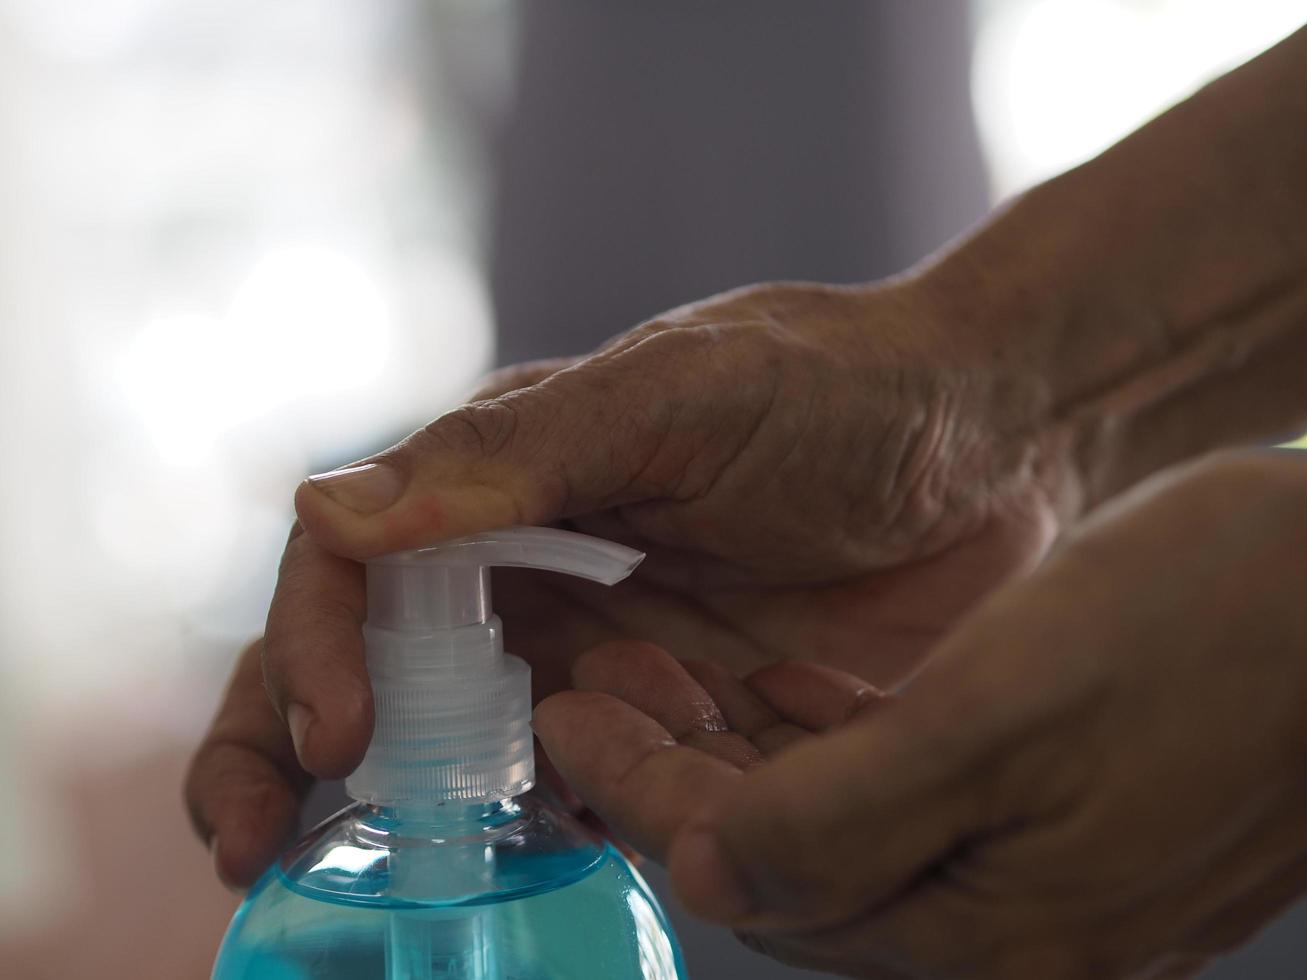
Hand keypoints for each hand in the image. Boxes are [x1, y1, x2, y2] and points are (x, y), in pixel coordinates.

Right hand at [186, 276, 1074, 886]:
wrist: (1014, 441)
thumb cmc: (848, 383)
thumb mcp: (681, 392)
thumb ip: (517, 456)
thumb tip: (329, 509)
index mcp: (510, 471)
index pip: (352, 562)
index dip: (310, 645)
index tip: (332, 738)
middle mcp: (539, 566)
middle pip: (374, 663)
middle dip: (290, 744)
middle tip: (249, 844)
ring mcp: (612, 652)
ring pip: (472, 745)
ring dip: (417, 810)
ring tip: (385, 878)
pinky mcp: (690, 717)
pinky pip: (599, 789)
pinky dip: (566, 824)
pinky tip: (552, 858)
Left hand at [536, 452, 1306, 978]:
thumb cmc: (1202, 630)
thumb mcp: (1004, 714)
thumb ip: (839, 815)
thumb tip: (697, 872)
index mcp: (977, 923)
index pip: (749, 869)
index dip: (638, 792)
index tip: (561, 719)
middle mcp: (1000, 923)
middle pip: (778, 858)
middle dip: (667, 774)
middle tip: (585, 689)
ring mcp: (1034, 873)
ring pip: (828, 820)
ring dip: (733, 752)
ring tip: (658, 673)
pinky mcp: (1059, 814)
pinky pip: (901, 792)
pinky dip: (826, 741)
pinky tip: (793, 684)